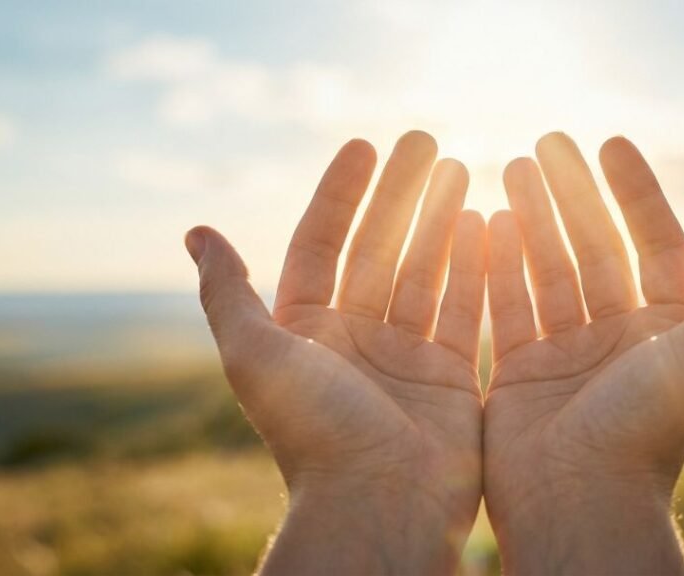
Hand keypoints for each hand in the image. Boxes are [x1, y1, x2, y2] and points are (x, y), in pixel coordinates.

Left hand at [186, 132, 485, 574]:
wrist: (378, 506)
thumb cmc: (314, 432)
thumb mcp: (256, 355)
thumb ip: (228, 293)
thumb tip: (196, 231)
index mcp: (306, 330)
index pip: (322, 243)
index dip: (341, 193)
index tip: (365, 145)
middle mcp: (354, 338)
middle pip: (379, 247)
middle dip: (401, 194)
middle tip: (426, 140)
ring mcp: (403, 356)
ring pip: (425, 271)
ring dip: (441, 220)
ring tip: (463, 169)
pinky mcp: (447, 376)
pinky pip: (462, 308)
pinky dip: (474, 267)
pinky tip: (487, 223)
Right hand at [484, 133, 683, 573]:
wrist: (582, 502)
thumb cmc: (649, 428)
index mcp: (666, 330)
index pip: (653, 242)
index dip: (634, 192)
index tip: (608, 144)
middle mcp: (618, 338)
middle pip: (593, 248)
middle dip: (572, 194)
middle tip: (545, 142)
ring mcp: (567, 354)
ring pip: (547, 269)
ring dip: (530, 219)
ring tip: (509, 167)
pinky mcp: (521, 373)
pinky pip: (507, 305)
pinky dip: (496, 265)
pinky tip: (482, 222)